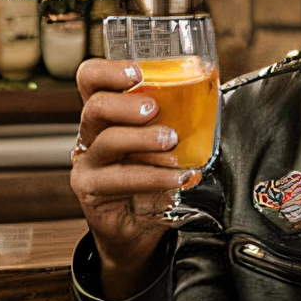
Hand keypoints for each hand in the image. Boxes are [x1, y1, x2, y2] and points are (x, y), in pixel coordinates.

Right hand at [71, 59, 198, 300]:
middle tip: (155, 110)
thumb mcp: (165, 145)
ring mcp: (88, 163)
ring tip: (171, 143)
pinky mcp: (91, 190)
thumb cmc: (153, 180)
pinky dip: (154, 176)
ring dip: (144, 140)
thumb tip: (212, 95)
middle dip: (127, 104)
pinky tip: (176, 177)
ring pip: (107, 140)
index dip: (108, 71)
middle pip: (94, 106)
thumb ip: (176, 120)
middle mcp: (91, 134)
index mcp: (106, 114)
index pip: (90, 79)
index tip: (137, 72)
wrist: (138, 229)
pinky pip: (121, 178)